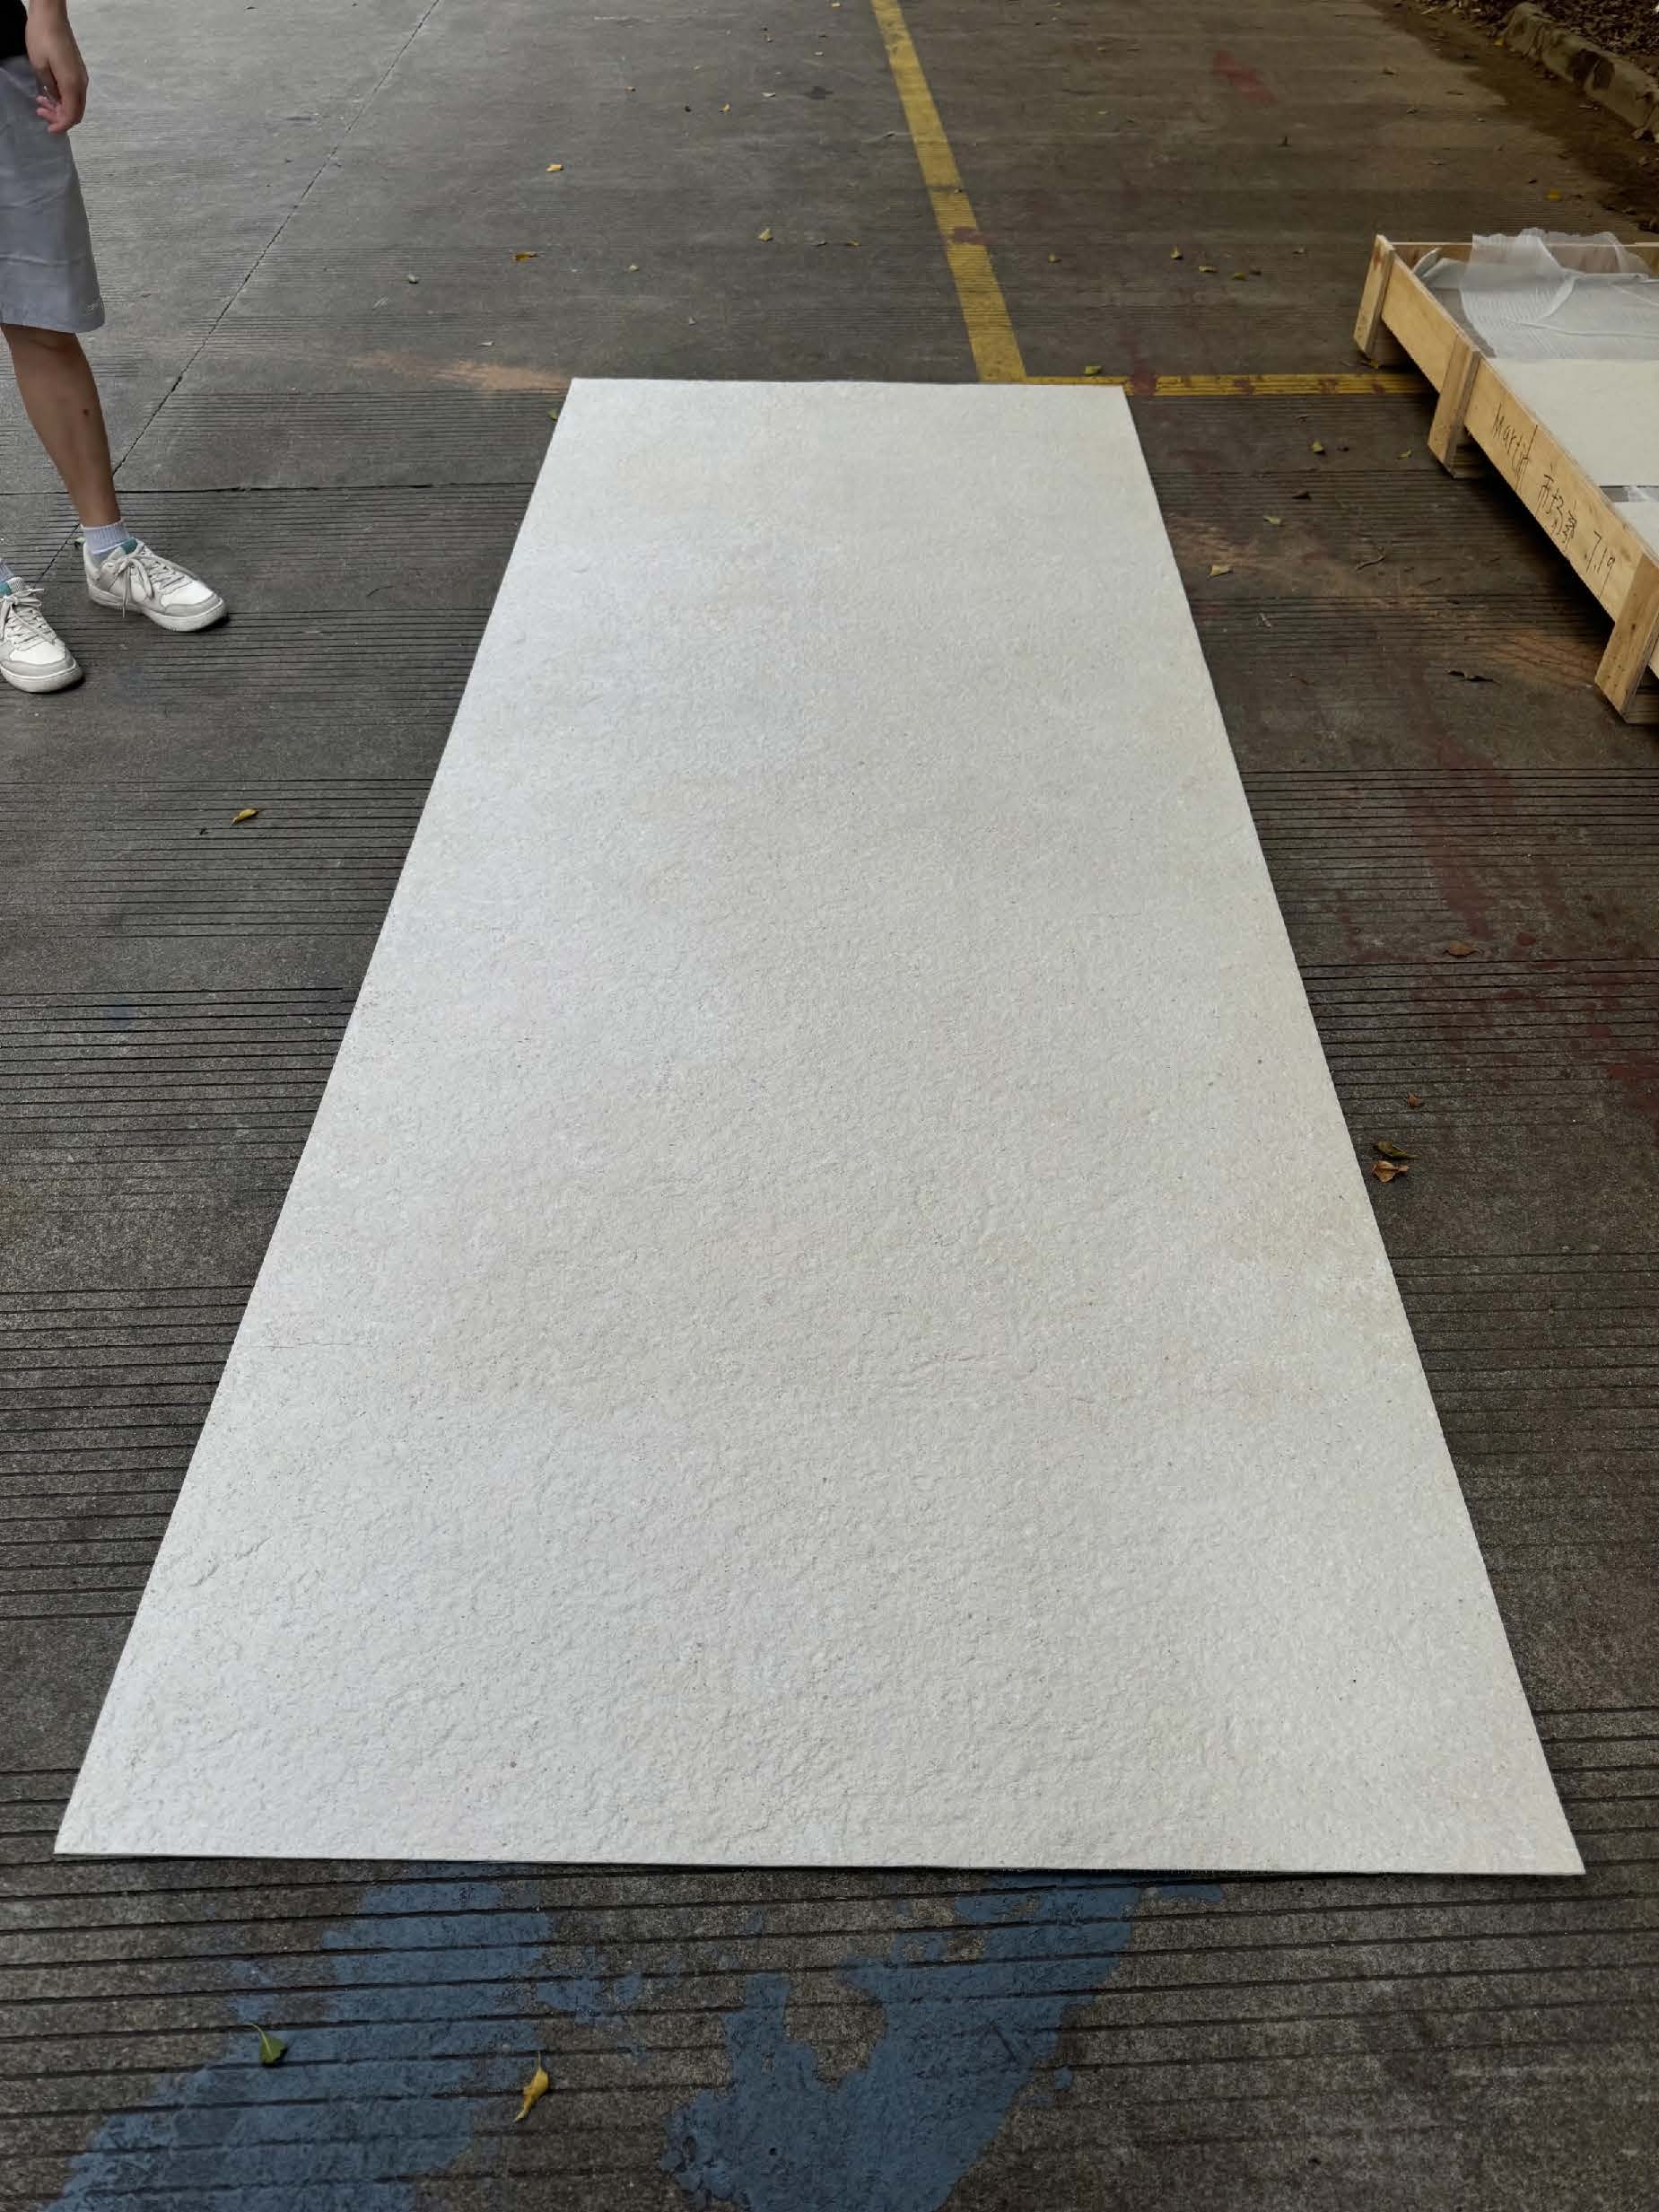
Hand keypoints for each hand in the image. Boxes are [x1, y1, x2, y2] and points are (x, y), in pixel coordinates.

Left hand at [27, 5, 88, 133]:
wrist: (51, 15)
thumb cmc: (42, 38)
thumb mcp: (40, 66)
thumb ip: (50, 88)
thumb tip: (57, 99)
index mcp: (72, 84)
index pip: (71, 115)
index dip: (61, 126)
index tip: (49, 130)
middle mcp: (81, 83)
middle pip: (76, 112)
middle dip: (59, 118)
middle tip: (41, 113)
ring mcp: (81, 76)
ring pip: (75, 103)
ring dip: (60, 107)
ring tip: (41, 102)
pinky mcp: (78, 70)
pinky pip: (74, 93)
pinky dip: (63, 98)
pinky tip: (49, 93)